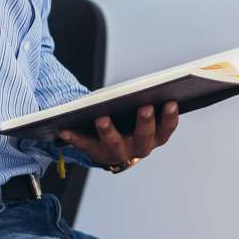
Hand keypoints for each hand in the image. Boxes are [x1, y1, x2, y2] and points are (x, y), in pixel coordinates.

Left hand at [57, 102, 177, 171]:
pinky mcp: (95, 153)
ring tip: (102, 119)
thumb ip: (147, 101)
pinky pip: (84, 145)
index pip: (166, 129)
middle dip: (145, 122)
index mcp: (154, 137)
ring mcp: (116, 152)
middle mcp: (138, 148)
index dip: (170, 117)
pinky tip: (66, 129)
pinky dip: (75, 137)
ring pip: (114, 143)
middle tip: (144, 107)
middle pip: (143, 137)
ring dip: (109, 131)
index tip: (171, 101)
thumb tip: (150, 85)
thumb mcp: (141, 114)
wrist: (110, 147)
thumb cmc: (130, 122)